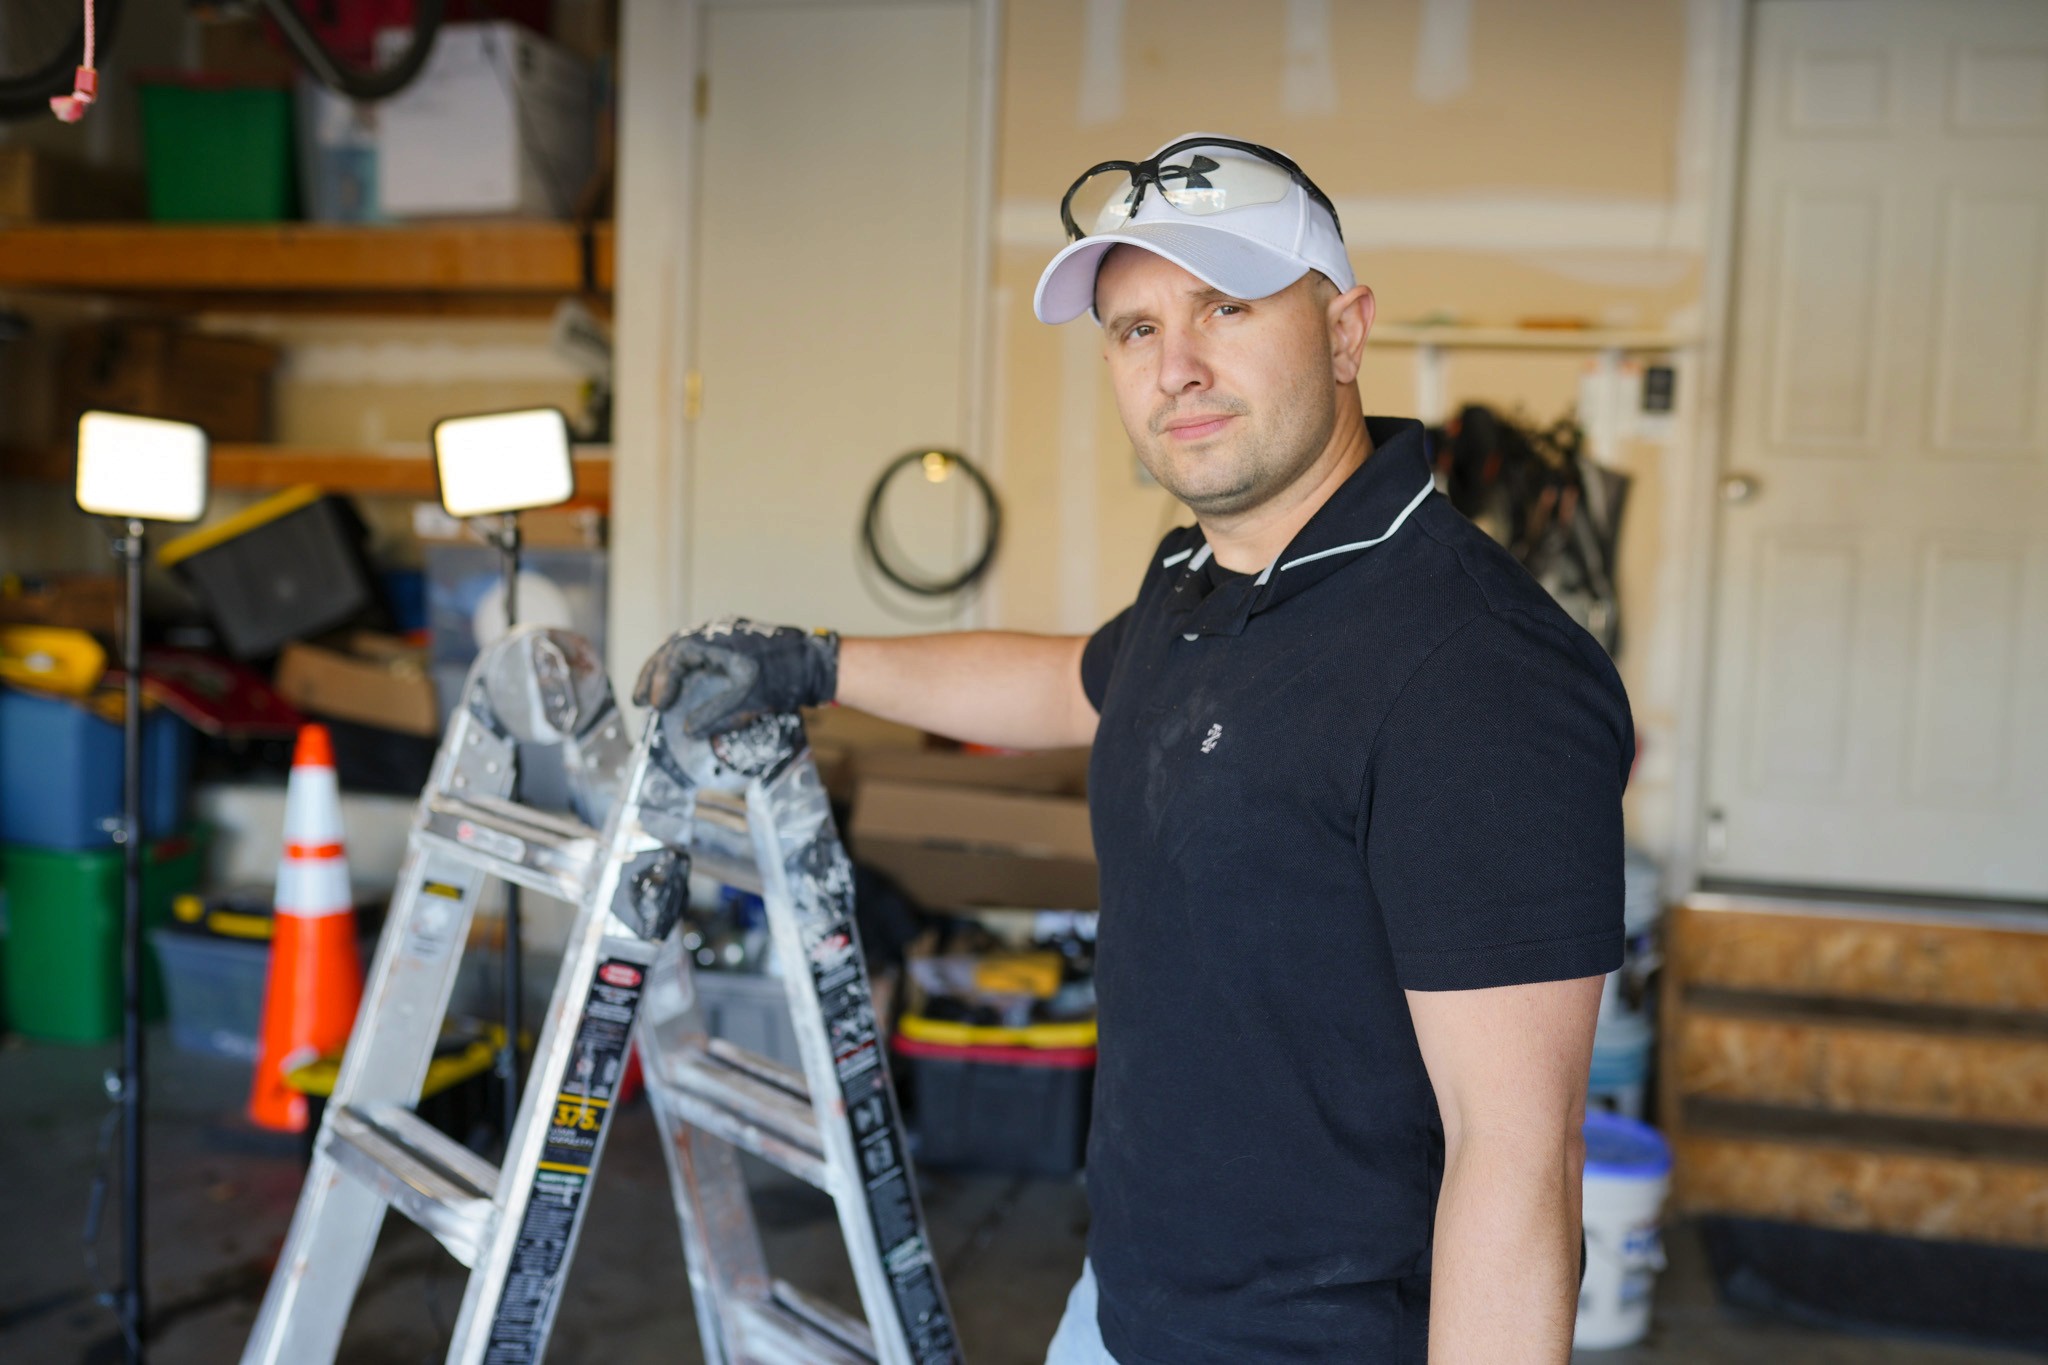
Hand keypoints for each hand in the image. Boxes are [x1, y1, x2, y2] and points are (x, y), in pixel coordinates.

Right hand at [632, 617, 839, 736]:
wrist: (813, 663)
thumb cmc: (784, 676)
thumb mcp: (747, 699)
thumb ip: (715, 715)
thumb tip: (688, 731)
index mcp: (715, 640)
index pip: (675, 656)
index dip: (661, 681)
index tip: (655, 704)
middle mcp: (715, 632)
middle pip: (673, 649)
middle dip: (654, 675)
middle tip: (641, 700)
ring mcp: (723, 635)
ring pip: (683, 649)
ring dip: (666, 671)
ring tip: (654, 694)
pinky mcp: (732, 643)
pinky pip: (699, 652)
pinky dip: (684, 668)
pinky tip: (681, 684)